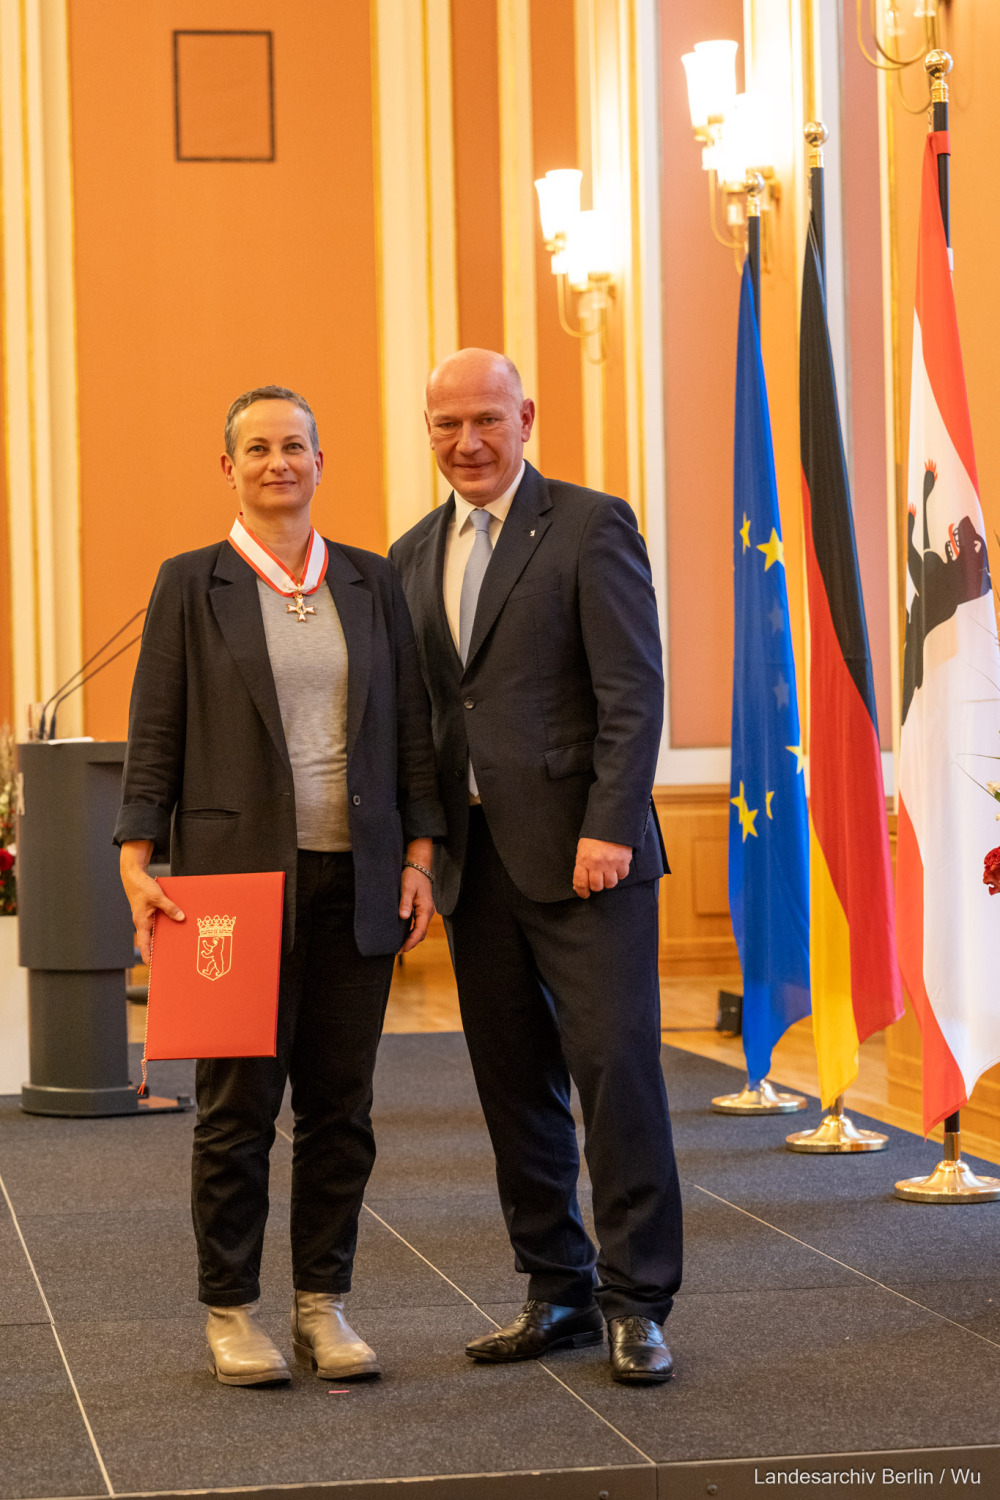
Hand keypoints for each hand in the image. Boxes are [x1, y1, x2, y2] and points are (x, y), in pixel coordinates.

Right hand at [119, 840, 184, 964]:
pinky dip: (166, 923)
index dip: (147, 955)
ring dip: (165, 935)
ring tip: (177, 943)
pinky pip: (159, 921)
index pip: (144, 944)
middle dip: (160, 948)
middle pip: (151, 939)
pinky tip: (177, 923)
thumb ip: (170, 908)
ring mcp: (146, 917)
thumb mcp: (157, 897)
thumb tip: (181, 918)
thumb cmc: (141, 886)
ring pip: (157, 930)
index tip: (152, 966)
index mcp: (141, 922)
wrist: (133, 875)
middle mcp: (143, 922)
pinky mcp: (150, 911)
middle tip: (171, 958)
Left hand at [399, 838, 434, 952]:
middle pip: (421, 933)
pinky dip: (412, 931)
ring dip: (411, 938)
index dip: (411, 941)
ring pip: (420, 929)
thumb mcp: (407, 888)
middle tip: (398, 950)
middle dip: (411, 943)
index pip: (419, 930)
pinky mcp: (422, 908)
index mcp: (425, 908)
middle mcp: (428, 912)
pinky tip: (403, 934)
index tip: (402, 949)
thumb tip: (403, 917)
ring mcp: (426, 910)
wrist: (419, 866)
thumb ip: (405, 903)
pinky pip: (418, 924)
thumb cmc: (412, 876)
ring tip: (399, 945)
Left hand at [572, 838, 632, 899]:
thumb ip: (581, 865)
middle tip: (597, 880)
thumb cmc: (595, 835)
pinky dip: (620, 873)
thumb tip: (579, 884)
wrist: (611, 821)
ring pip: (610, 884)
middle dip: (596, 886)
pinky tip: (617, 867)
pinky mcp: (623, 861)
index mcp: (584, 859)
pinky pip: (622, 875)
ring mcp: (611, 863)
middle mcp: (597, 863)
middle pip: (596, 886)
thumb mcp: (583, 848)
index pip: (580, 882)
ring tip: (608, 873)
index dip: (582, 891)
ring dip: (608, 881)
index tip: (584, 894)